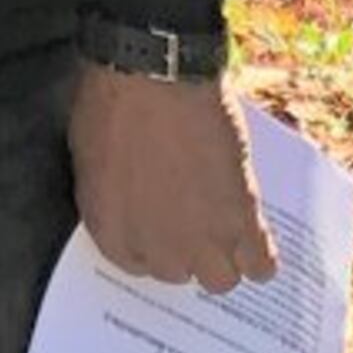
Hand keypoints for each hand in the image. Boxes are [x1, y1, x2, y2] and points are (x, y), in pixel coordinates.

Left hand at [70, 65, 273, 292]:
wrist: (155, 73)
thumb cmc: (113, 100)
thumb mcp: (90, 155)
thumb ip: (112, 195)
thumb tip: (130, 202)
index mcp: (112, 233)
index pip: (136, 266)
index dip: (152, 245)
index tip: (162, 231)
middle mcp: (156, 249)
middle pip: (178, 273)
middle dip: (184, 248)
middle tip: (191, 218)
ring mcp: (201, 239)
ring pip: (221, 279)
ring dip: (223, 259)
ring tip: (225, 232)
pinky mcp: (240, 220)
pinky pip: (261, 265)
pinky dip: (262, 257)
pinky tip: (256, 239)